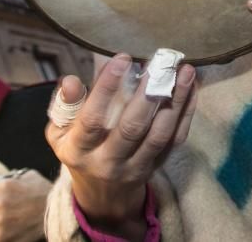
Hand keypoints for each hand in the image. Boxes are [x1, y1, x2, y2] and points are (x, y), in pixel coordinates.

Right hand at [45, 55, 196, 239]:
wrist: (102, 195)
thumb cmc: (80, 149)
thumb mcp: (60, 132)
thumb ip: (65, 104)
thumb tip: (70, 80)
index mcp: (79, 150)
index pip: (92, 120)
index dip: (106, 88)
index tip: (122, 57)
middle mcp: (108, 162)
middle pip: (132, 128)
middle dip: (148, 93)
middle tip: (161, 62)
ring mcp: (136, 167)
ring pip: (159, 134)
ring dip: (175, 100)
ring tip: (185, 71)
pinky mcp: (157, 166)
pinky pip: (175, 139)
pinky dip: (186, 112)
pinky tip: (191, 88)